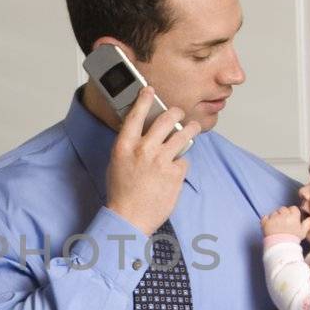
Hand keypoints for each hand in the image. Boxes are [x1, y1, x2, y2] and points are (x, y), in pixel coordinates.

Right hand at [106, 85, 201, 237]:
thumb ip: (130, 145)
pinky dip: (182, 162)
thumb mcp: (118, 163)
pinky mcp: (176, 173)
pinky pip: (185, 159)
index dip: (144, 99)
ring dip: (190, 129)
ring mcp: (161, 161)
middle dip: (176, 112)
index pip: (136, 115)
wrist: (129, 218)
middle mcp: (143, 150)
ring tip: (192, 128)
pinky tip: (175, 167)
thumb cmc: (121, 193)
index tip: (150, 91)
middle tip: (179, 113)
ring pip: (184, 135)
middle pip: (167, 119)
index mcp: (125, 146)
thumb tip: (144, 131)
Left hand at [262, 204, 308, 239]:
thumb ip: (307, 224)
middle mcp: (284, 216)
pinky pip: (265, 217)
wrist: (281, 248)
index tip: (290, 219)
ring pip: (274, 213)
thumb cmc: (293, 240)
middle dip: (282, 214)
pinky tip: (269, 226)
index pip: (292, 208)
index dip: (291, 213)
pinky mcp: (266, 222)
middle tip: (282, 223)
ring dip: (274, 217)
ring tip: (276, 226)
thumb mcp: (303, 233)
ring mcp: (274, 218)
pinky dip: (266, 220)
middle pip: (283, 209)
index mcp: (294, 217)